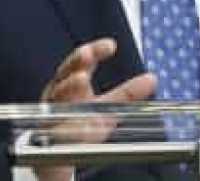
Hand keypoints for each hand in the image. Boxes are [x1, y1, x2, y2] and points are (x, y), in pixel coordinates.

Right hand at [34, 38, 155, 180]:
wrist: (55, 154)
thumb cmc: (78, 123)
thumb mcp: (106, 108)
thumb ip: (126, 93)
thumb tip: (152, 79)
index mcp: (71, 83)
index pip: (81, 61)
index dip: (94, 51)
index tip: (111, 45)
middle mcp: (58, 95)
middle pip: (65, 73)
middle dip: (75, 63)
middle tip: (88, 55)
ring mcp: (50, 114)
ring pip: (57, 98)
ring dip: (69, 86)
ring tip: (82, 78)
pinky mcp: (47, 137)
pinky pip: (56, 131)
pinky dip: (69, 128)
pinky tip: (82, 127)